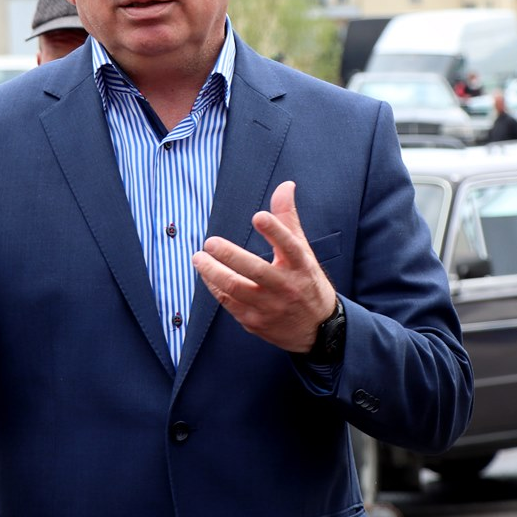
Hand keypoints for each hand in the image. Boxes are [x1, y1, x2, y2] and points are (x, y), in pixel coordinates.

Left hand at [193, 181, 336, 351]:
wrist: (317, 330)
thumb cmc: (306, 282)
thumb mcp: (303, 251)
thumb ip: (288, 219)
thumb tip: (285, 185)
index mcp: (301, 266)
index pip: (290, 246)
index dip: (275, 230)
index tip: (258, 216)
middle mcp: (286, 287)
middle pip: (257, 270)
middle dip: (230, 256)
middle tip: (209, 243)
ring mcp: (270, 307)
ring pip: (236, 289)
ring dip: (213, 273)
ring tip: (198, 258)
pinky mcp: (255, 321)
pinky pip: (229, 303)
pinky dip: (215, 288)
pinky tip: (206, 274)